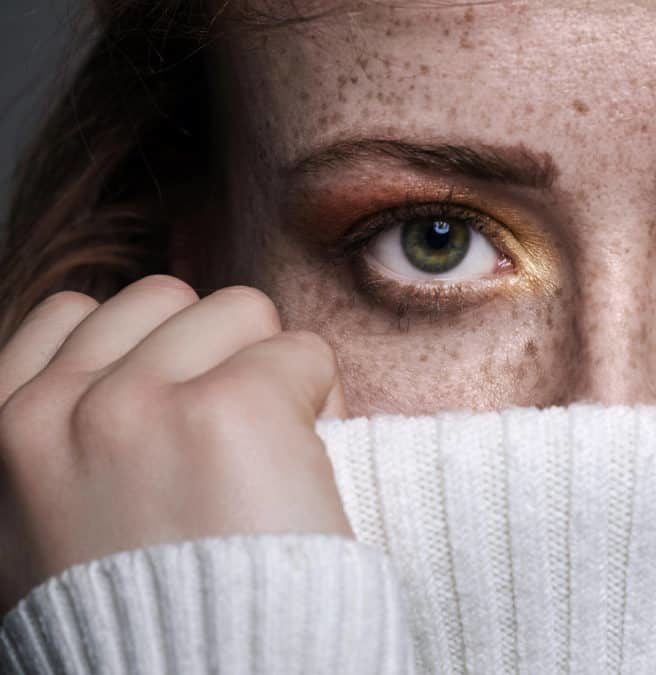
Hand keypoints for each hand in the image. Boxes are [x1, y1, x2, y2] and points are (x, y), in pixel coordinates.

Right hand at [0, 276, 350, 611]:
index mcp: (6, 434)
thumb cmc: (147, 629)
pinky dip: (321, 403)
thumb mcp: (50, 534)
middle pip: (167, 300)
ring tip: (268, 456)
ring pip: (241, 310)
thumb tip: (118, 385)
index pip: (75, 315)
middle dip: (213, 352)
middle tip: (234, 437)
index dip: (149, 349)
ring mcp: (144, 402)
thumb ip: (67, 448)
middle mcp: (61, 408)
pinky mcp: (234, 409)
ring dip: (270, 370)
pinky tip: (301, 471)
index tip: (181, 406)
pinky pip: (305, 354)